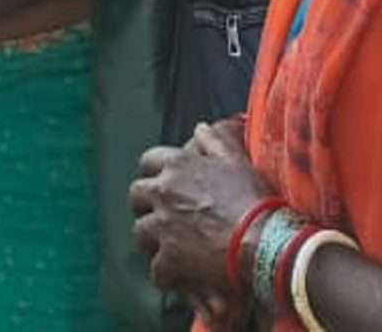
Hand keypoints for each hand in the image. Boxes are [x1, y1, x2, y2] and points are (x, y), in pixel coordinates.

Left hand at [131, 120, 273, 304]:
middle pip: (136, 197)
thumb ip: (217, 142)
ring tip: (170, 246)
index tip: (162, 183)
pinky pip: (156, 269)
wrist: (268, 241)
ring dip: (153, 239)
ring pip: (141, 232)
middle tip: (163, 216)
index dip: (154, 173)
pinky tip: (179, 276)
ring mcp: (162, 226)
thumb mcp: (239, 163)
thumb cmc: (257, 200)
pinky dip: (167, 274)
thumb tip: (200, 128)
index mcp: (177, 167)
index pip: (148, 161)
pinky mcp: (169, 257)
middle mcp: (162, 193)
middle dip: (146, 206)